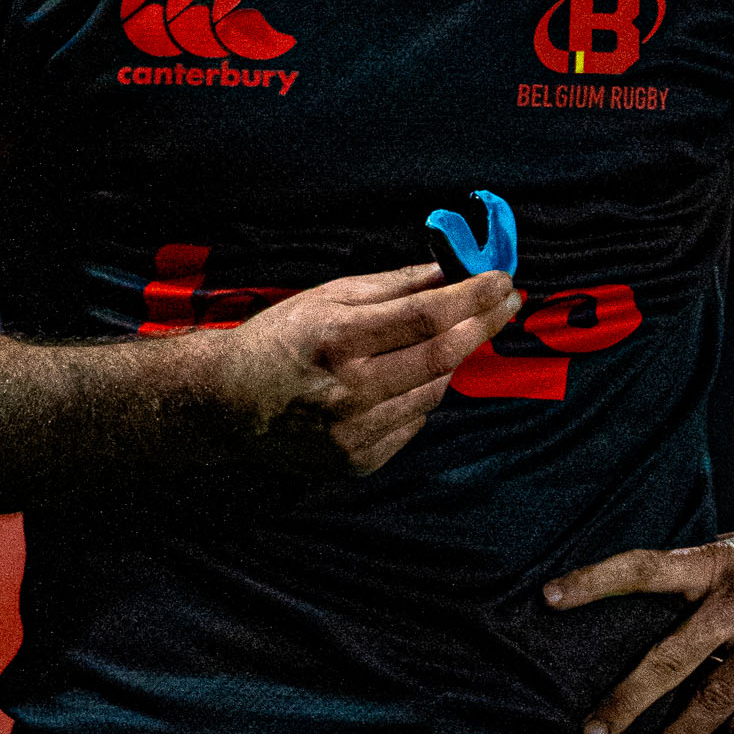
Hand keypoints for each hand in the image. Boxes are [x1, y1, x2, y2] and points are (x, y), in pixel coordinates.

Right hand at [201, 260, 520, 474]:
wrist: (226, 404)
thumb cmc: (278, 339)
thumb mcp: (327, 296)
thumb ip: (394, 286)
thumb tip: (451, 272)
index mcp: (337, 338)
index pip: (427, 316)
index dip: (473, 297)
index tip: (503, 281)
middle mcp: (348, 390)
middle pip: (442, 356)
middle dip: (483, 325)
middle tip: (507, 303)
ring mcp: (354, 432)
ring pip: (434, 393)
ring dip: (448, 362)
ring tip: (439, 340)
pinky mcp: (357, 461)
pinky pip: (413, 424)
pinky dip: (418, 398)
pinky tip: (395, 382)